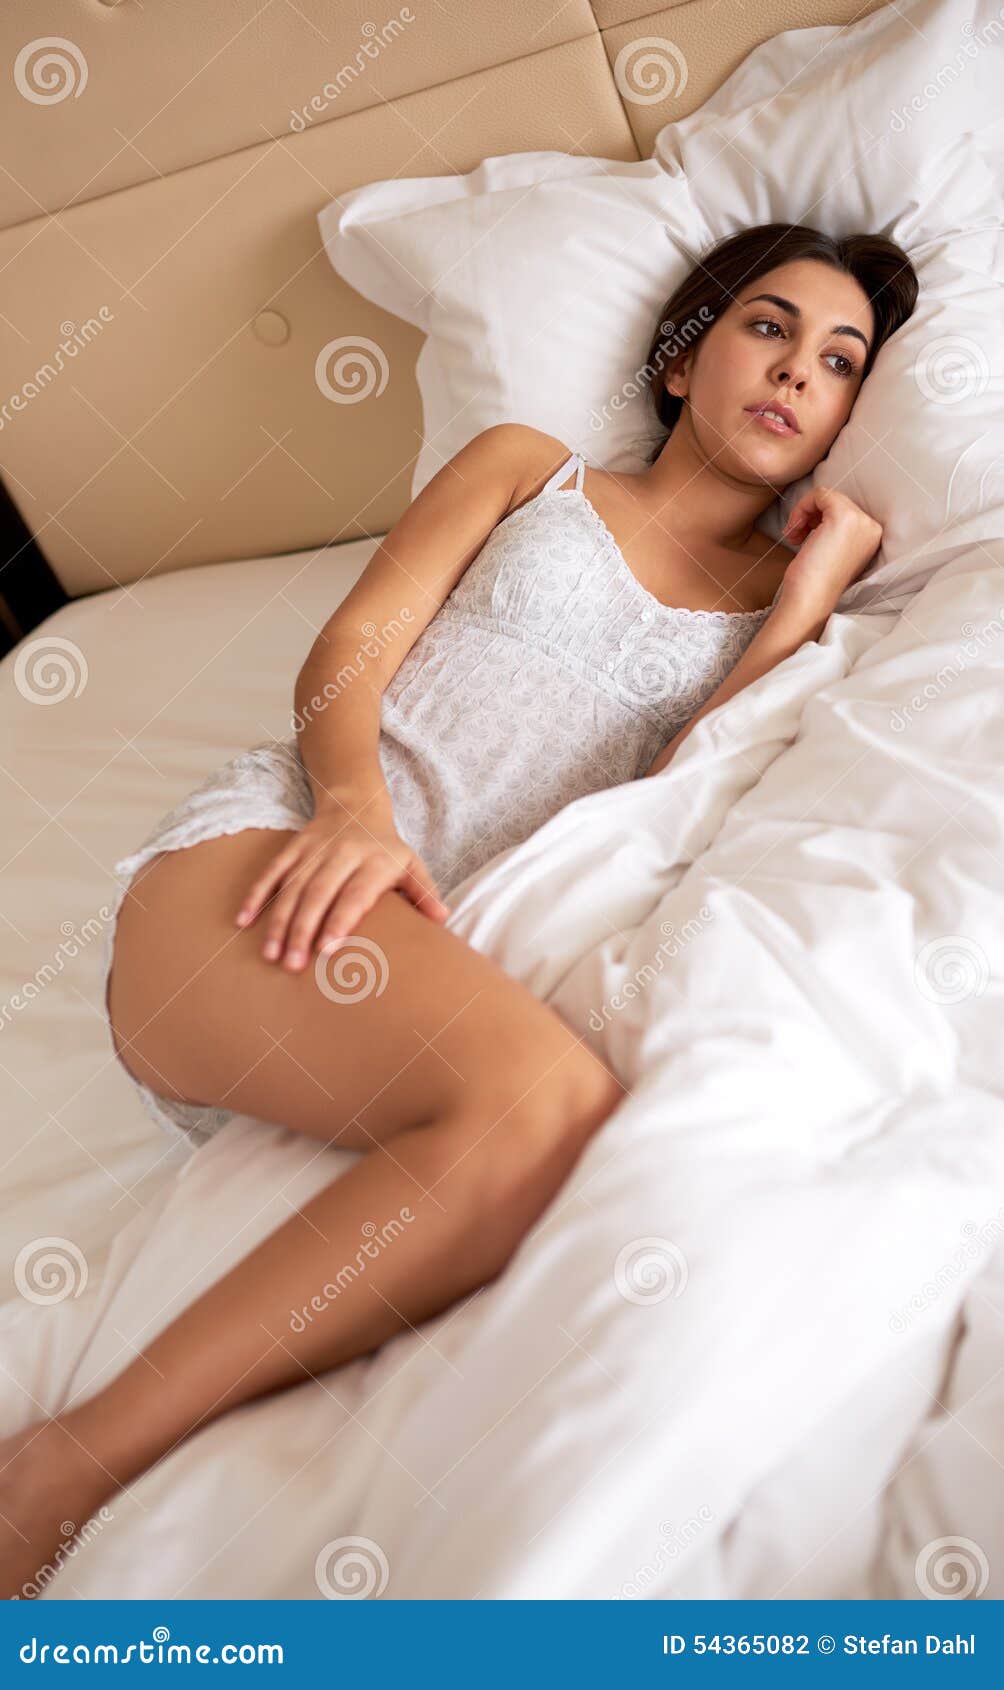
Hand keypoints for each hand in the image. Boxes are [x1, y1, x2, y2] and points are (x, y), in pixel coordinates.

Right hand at [234, 810, 450, 970]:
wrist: (356, 805)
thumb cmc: (386, 849)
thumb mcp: (410, 864)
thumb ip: (423, 891)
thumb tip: (442, 918)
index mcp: (374, 862)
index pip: (354, 894)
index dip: (340, 921)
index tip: (326, 950)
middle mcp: (342, 854)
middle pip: (319, 893)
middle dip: (303, 930)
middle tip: (292, 966)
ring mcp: (314, 849)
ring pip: (292, 886)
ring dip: (279, 921)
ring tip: (270, 954)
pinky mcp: (293, 847)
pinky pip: (272, 871)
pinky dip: (257, 895)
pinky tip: (243, 921)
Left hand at [779, 486, 882, 624]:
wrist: (811, 601)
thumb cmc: (815, 581)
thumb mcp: (832, 549)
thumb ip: (835, 530)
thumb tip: (819, 507)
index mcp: (873, 536)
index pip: (844, 510)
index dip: (819, 519)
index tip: (804, 537)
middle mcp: (872, 527)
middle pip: (836, 501)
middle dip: (811, 515)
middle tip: (796, 536)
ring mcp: (861, 521)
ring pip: (826, 496)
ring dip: (804, 512)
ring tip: (794, 535)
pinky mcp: (843, 517)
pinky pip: (819, 494)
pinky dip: (801, 508)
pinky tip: (794, 531)